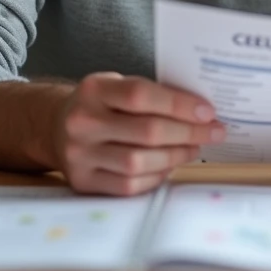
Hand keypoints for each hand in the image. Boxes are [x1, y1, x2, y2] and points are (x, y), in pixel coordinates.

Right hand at [54, 72, 225, 195]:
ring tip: (194, 147)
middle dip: (188, 132)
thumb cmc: (99, 104)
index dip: (179, 104)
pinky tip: (169, 165)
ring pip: (140, 162)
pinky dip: (156, 176)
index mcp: (93, 90)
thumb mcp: (115, 85)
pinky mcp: (83, 182)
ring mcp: (79, 155)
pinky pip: (129, 185)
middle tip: (214, 131)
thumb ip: (150, 93)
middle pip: (146, 131)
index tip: (208, 111)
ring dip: (176, 156)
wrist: (55, 127)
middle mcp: (82, 122)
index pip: (140, 95)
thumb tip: (200, 109)